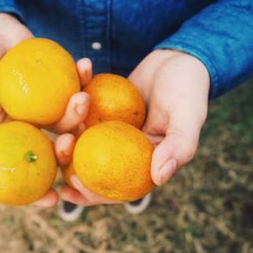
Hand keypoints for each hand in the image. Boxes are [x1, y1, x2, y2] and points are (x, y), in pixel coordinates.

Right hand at [0, 13, 91, 206]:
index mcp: (9, 137)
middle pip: (55, 147)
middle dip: (67, 147)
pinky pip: (77, 85)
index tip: (55, 200)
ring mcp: (47, 105)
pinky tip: (85, 66)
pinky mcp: (60, 83)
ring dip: (80, 111)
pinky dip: (84, 77)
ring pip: (70, 118)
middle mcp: (31, 125)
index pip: (25, 169)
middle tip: (70, 139)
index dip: (39, 189)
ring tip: (82, 95)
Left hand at [58, 49, 209, 205]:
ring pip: (78, 132)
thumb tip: (158, 179)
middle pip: (87, 162)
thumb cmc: (190, 90)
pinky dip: (82, 85)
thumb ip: (179, 147)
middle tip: (62, 142)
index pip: (113, 188)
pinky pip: (84, 100)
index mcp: (140, 162)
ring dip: (70, 119)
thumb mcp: (189, 117)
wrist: (182, 59)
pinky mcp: (101, 104)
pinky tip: (83, 68)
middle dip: (68, 157)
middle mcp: (120, 148)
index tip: (71, 183)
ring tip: (78, 97)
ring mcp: (108, 126)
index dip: (90, 193)